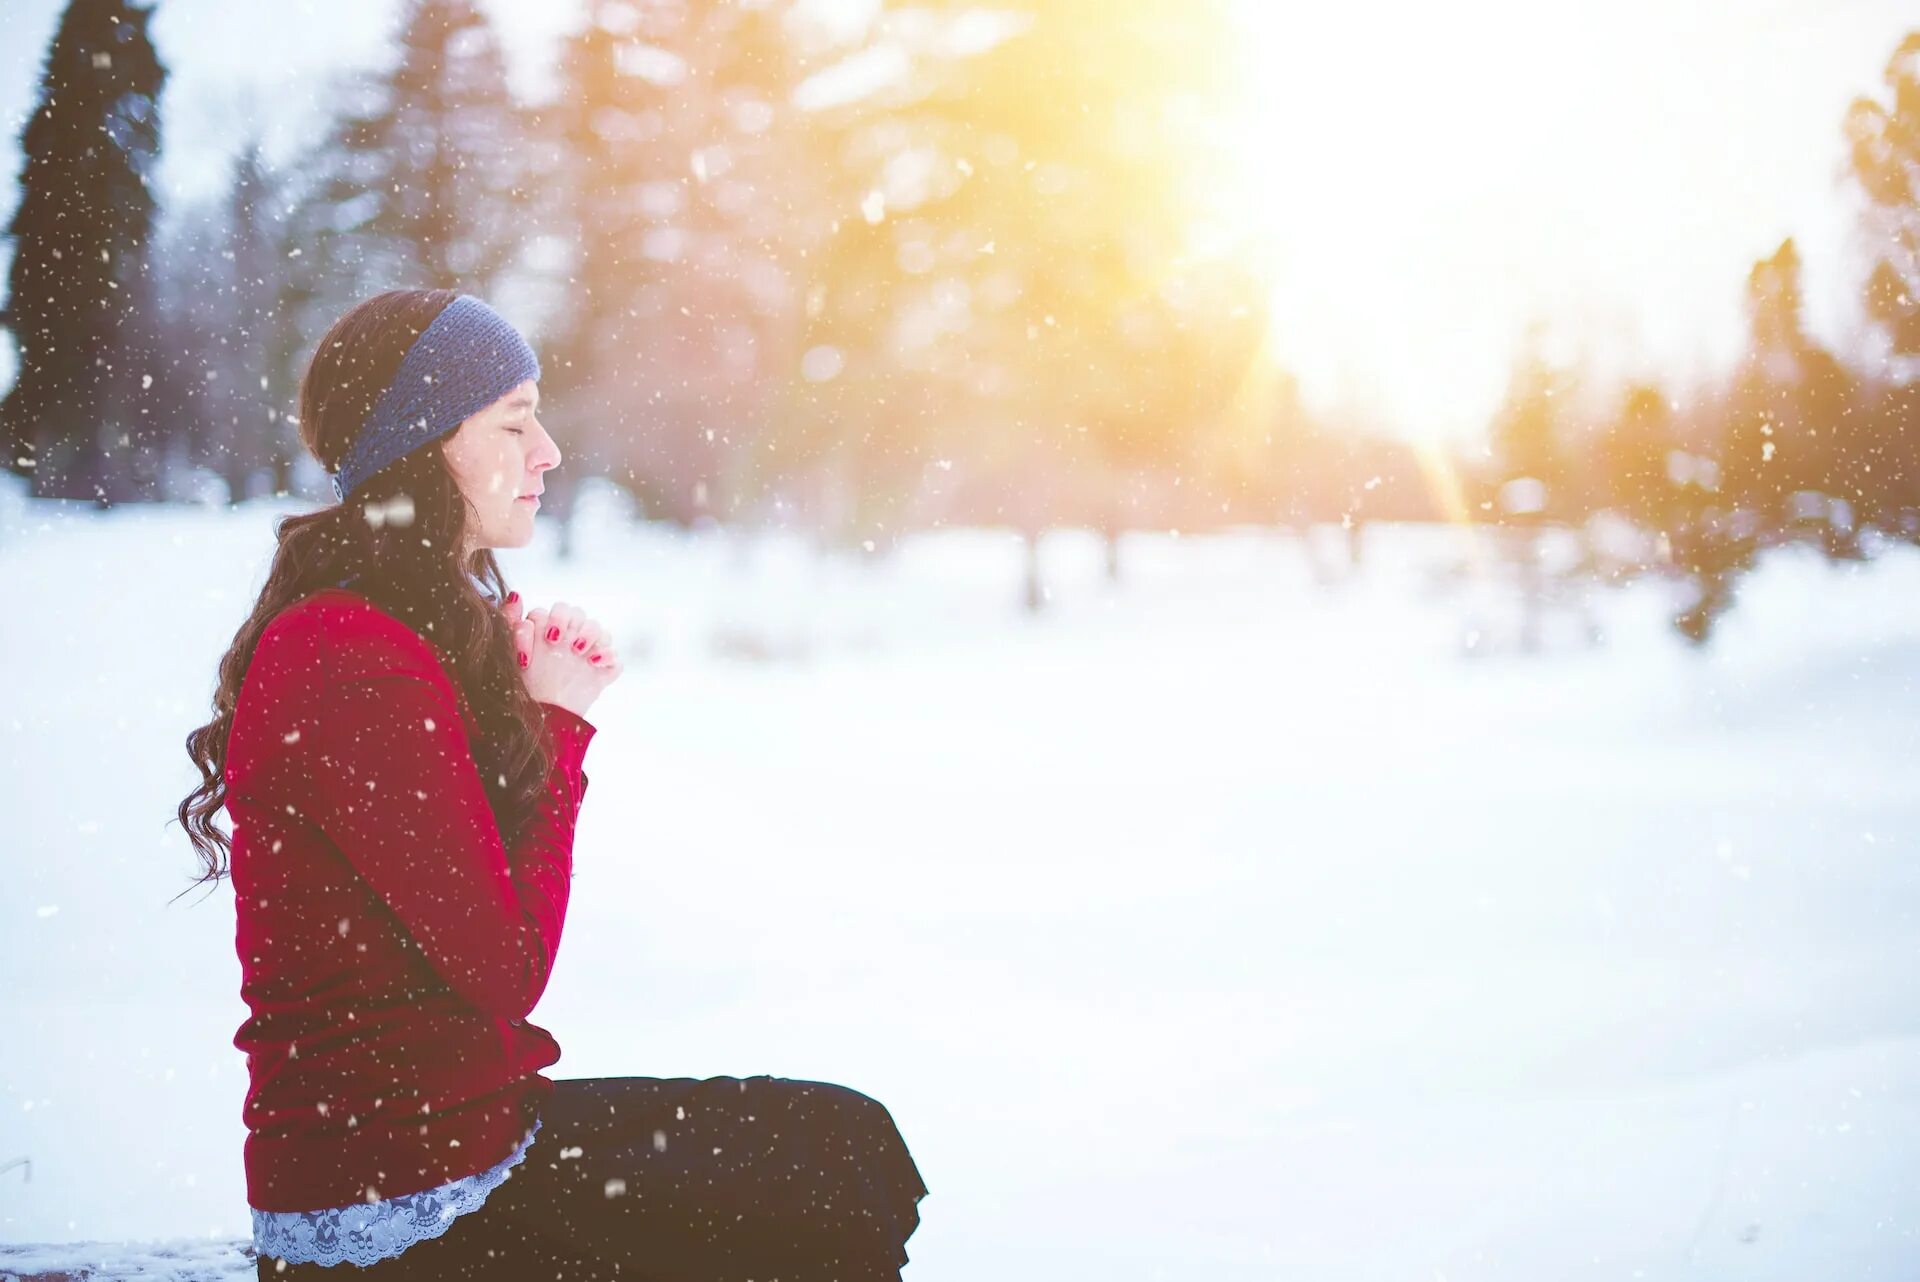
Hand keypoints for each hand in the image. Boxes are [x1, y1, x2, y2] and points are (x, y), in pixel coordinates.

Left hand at [502, 593, 620, 719]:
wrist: (540, 718)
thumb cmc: (524, 684)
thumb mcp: (512, 652)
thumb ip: (511, 622)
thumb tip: (515, 593)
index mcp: (551, 629)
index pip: (559, 609)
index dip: (554, 619)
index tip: (547, 640)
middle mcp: (571, 638)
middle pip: (580, 614)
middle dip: (574, 624)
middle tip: (560, 642)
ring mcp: (589, 654)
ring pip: (601, 630)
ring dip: (592, 635)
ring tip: (579, 653)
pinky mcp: (603, 672)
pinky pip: (616, 659)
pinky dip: (609, 658)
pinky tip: (594, 665)